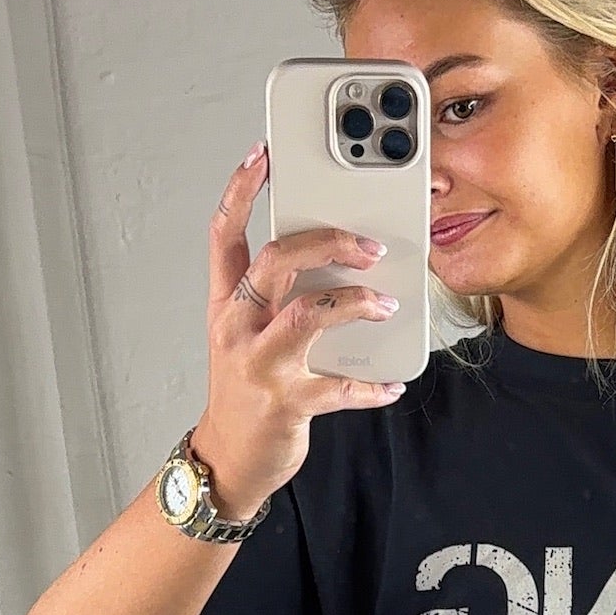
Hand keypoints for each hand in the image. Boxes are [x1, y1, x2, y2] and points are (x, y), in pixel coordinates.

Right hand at [194, 143, 406, 517]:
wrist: (229, 458)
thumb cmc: (245, 392)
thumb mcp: (245, 336)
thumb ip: (276, 298)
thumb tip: (333, 262)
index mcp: (226, 305)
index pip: (225, 234)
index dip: (241, 190)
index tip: (264, 155)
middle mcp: (238, 327)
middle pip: (275, 261)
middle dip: (326, 242)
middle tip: (367, 245)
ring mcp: (260, 364)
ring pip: (308, 313)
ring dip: (355, 302)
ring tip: (384, 303)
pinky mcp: (287, 403)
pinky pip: (340, 385)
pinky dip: (371, 384)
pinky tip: (390, 383)